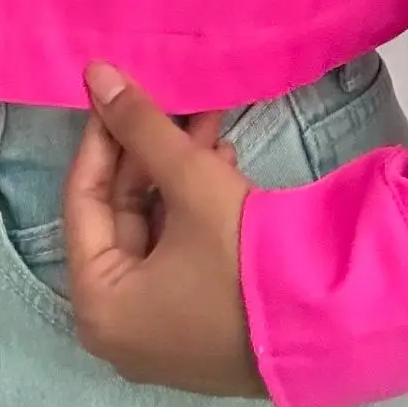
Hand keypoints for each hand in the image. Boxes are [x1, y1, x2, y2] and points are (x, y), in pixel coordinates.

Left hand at [62, 60, 268, 396]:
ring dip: (177, 173)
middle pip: (119, 216)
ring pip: (154, 230)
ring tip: (207, 123)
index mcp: (97, 303)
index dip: (100, 137)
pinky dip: (192, 208)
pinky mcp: (195, 327)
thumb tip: (93, 73)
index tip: (114, 90)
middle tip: (172, 101)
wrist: (325, 322)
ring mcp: (158, 332)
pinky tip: (222, 162)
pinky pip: (177, 254)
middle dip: (150, 152)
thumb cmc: (241, 255)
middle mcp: (116, 326)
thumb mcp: (188, 179)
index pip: (81, 200)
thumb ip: (138, 124)